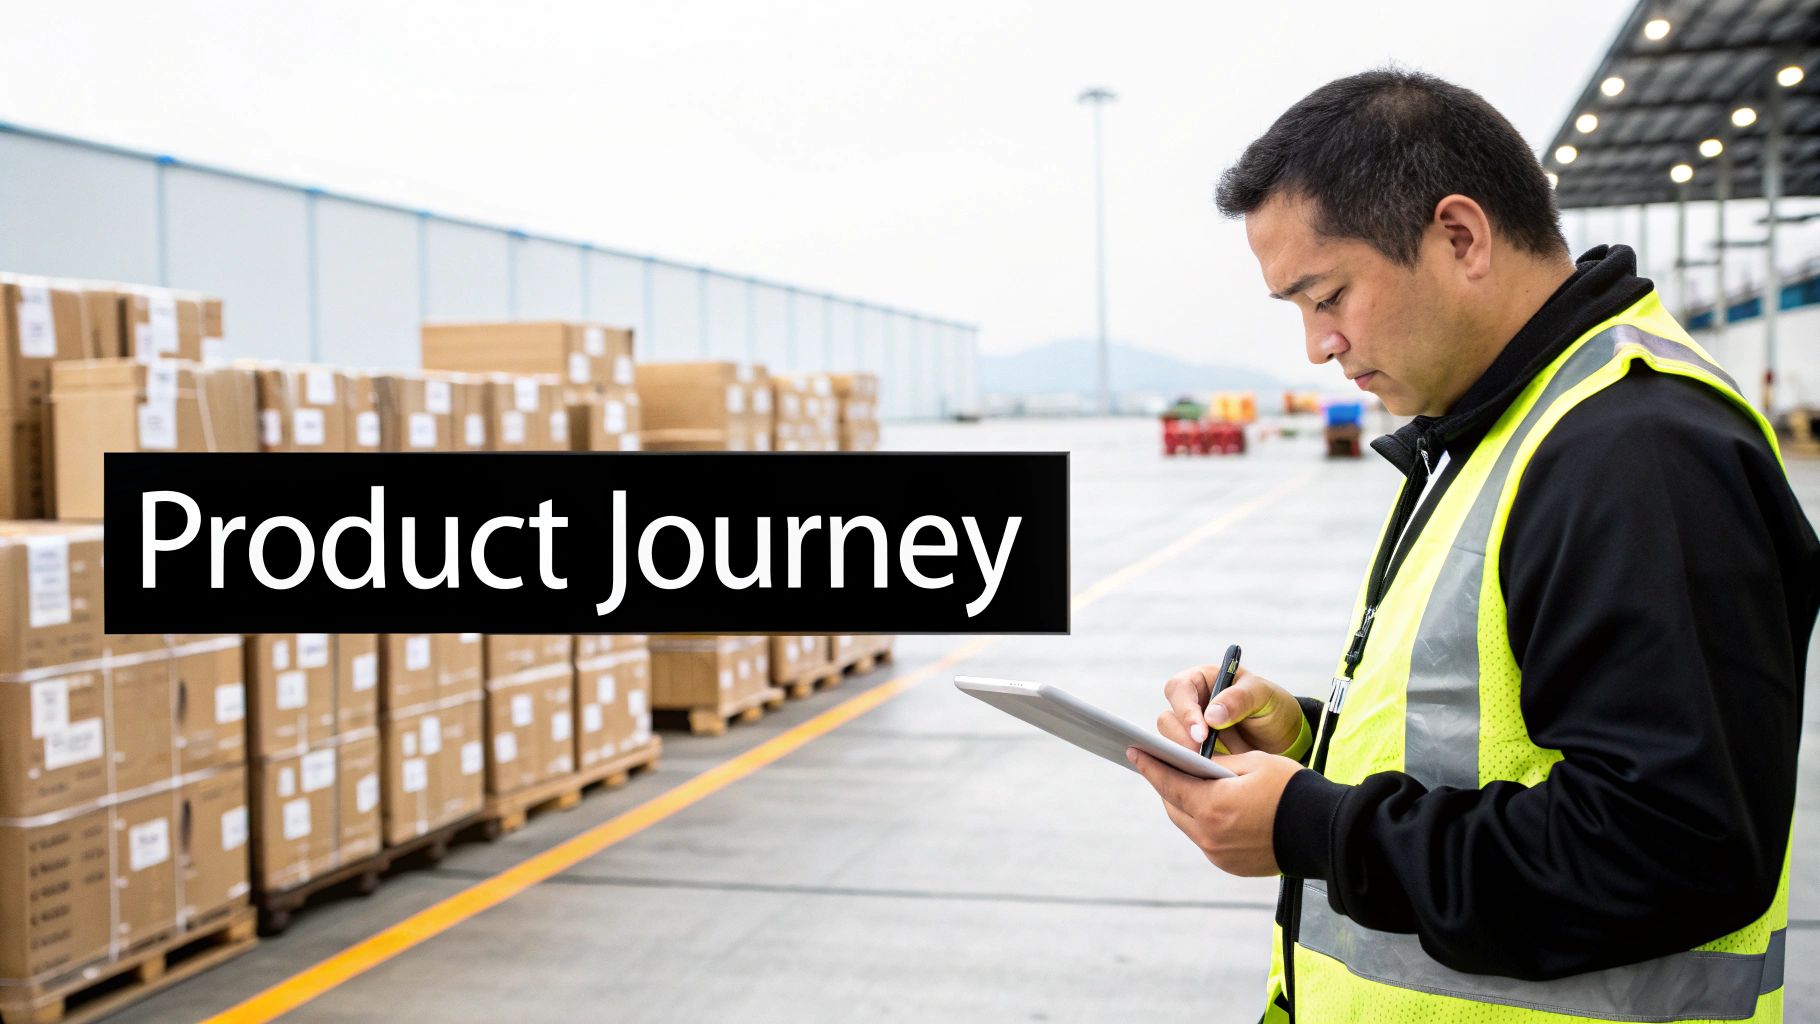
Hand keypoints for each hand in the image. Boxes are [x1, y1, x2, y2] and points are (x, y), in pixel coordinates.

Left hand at [1126, 747, 1302, 875]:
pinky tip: (1210, 808)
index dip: (1150, 765)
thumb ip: (1215, 764)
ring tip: (1186, 784)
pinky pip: (1205, 839)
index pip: (1169, 782)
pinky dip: (1203, 821)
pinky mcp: (1229, 865)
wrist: (1325, 832)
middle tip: (1161, 764)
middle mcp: (1209, 835)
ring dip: (1184, 804)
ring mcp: (1218, 854)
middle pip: (1174, 805)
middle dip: (1167, 784)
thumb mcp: (1253, 763)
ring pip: (1187, 824)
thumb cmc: (1293, 791)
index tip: (1134, 751)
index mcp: (1212, 806)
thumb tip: (1192, 763)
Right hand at [1158, 665, 1303, 754]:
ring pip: (1171, 742)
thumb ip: (1239, 699)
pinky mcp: (1195, 753)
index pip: (1179, 689)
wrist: (1283, 737)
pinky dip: (1191, 768)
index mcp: (1202, 680)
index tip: (1201, 733)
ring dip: (1186, 755)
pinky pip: (1182, 761)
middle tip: (1201, 756)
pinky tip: (1209, 774)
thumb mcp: (1263, 695)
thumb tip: (1211, 716)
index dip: (1185, 710)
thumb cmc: (1271, 706)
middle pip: (1168, 719)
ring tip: (1209, 767)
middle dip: (1181, 739)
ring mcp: (1190, 730)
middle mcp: (1190, 704)